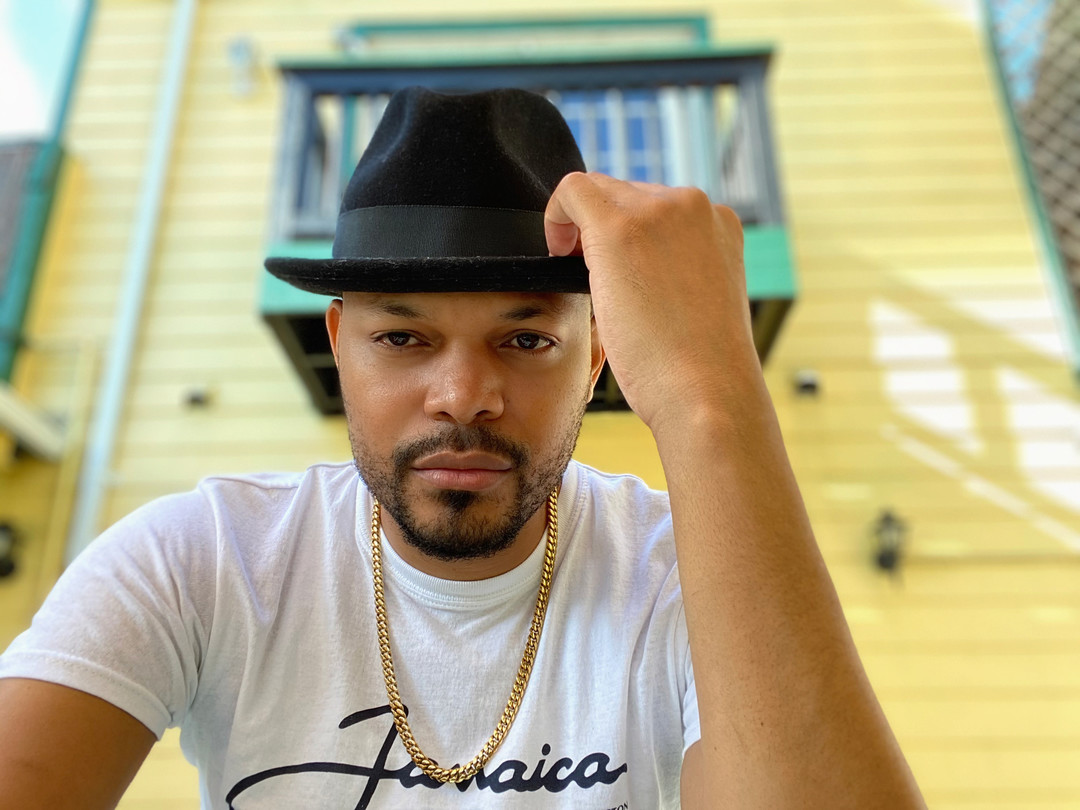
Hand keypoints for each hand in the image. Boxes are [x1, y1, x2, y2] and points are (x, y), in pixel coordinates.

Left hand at [544, 173, 758, 433]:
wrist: (708, 393)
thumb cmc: (700, 370)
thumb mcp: (697, 303)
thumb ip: (675, 272)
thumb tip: (635, 269)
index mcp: (720, 224)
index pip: (658, 207)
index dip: (629, 236)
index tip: (620, 274)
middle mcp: (695, 206)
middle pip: (626, 195)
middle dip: (604, 231)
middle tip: (598, 281)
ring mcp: (660, 210)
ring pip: (600, 192)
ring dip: (584, 231)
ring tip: (587, 279)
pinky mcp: (621, 226)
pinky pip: (572, 191)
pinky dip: (557, 216)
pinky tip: (560, 254)